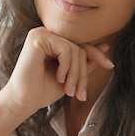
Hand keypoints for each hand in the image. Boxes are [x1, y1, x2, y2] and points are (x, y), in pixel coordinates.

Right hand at [0, 27, 114, 116]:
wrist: (23, 102)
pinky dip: (67, 67)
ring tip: (70, 91)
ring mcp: (41, 34)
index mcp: (53, 41)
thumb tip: (106, 45)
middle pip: (80, 46)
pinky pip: (66, 49)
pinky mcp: (37, 37)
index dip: (97, 54)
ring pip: (75, 49)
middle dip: (84, 72)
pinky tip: (58, 78)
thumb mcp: (70, 77)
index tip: (110, 66)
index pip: (80, 44)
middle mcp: (46, 34)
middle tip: (81, 93)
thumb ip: (85, 62)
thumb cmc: (43, 90)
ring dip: (76, 74)